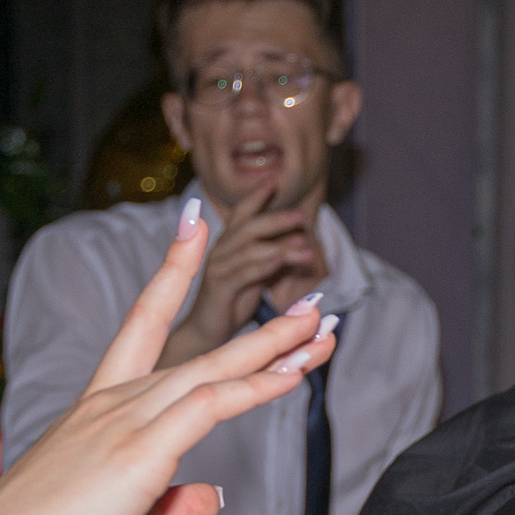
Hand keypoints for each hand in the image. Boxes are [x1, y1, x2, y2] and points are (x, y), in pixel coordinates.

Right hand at [0, 211, 336, 514]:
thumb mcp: (119, 511)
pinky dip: (255, 388)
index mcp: (100, 403)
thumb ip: (172, 501)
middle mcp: (114, 400)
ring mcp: (126, 421)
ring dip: (275, 347)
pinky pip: (210, 406)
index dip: (172, 271)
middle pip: (199, 345)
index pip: (142, 321)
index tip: (195, 226)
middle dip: (262, 324)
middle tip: (315, 300)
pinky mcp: (140, 452)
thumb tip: (213, 496)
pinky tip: (293, 377)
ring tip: (323, 326)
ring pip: (213, 368)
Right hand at [158, 182, 318, 366]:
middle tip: (302, 215)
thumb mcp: (258, 277)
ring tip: (308, 246)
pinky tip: (283, 261)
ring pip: (251, 250)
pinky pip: (245, 273)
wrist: (207, 334)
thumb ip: (276, 259)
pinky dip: (266, 265)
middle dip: (275, 218)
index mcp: (229, 246)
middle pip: (249, 227)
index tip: (275, 180)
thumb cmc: (233, 303)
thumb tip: (302, 245)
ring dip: (280, 245)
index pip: (242, 214)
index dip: (256, 197)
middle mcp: (221, 252)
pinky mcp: (220, 289)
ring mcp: (219, 269)